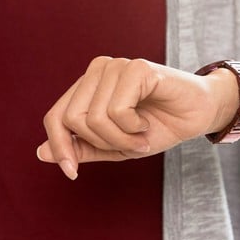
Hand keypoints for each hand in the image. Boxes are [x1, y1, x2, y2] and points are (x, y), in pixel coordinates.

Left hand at [36, 57, 238, 179]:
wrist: (198, 116)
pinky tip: (147, 123)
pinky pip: (117, 110)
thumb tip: (40, 153)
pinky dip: (132, 128)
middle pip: (73, 119)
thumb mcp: (114, 146)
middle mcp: (98, 70)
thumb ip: (81, 147)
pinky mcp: (137, 68)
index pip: (54, 117)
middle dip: (102, 143)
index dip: (60, 147)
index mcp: (87, 86)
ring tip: (140, 135)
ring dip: (121, 139)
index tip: (72, 173)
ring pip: (94, 118)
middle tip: (129, 145)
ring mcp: (116, 66)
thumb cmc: (157, 127)